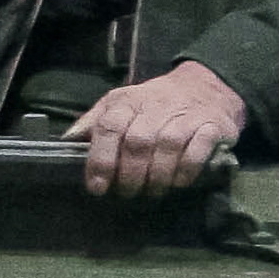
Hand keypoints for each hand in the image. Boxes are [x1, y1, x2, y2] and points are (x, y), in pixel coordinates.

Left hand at [70, 61, 247, 198]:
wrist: (207, 84)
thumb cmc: (155, 102)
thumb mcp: (120, 103)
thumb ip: (94, 122)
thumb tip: (66, 142)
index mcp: (127, 102)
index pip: (109, 127)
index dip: (100, 160)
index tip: (97, 187)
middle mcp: (155, 107)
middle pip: (137, 142)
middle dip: (129, 173)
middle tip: (128, 192)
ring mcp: (185, 115)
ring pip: (167, 146)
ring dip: (157, 175)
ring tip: (152, 191)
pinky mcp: (212, 125)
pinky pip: (199, 148)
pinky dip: (186, 169)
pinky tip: (178, 182)